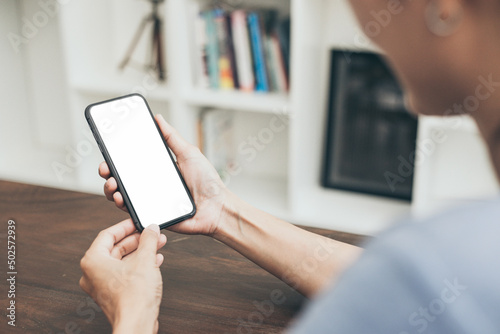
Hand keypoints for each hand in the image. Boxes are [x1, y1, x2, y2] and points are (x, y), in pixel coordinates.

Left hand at [79, 219, 166, 332]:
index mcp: (92, 261)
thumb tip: (151, 229)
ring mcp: (102, 286)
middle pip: (115, 248)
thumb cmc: (134, 297)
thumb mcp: (145, 259)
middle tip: (151, 233)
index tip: (137, 222)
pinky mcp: (112, 295)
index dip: (125, 226)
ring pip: (122, 261)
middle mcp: (92, 273)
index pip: (107, 235)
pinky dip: (138, 265)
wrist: (136, 323)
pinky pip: (124, 273)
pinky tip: (154, 261)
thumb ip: (148, 240)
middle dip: (137, 240)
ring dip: (141, 252)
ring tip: (157, 245)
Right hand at [99, 114, 228, 236]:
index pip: (131, 163)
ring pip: (122, 196)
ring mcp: (150, 201)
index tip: (107, 151)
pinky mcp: (153, 216)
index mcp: (157, 170)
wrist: (217, 207)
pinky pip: (133, 212)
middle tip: (105, 168)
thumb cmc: (207, 181)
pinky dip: (123, 205)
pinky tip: (121, 198)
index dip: (116, 158)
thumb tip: (158, 118)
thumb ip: (171, 137)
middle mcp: (151, 185)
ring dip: (111, 189)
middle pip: (121, 179)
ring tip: (113, 183)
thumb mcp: (188, 153)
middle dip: (107, 173)